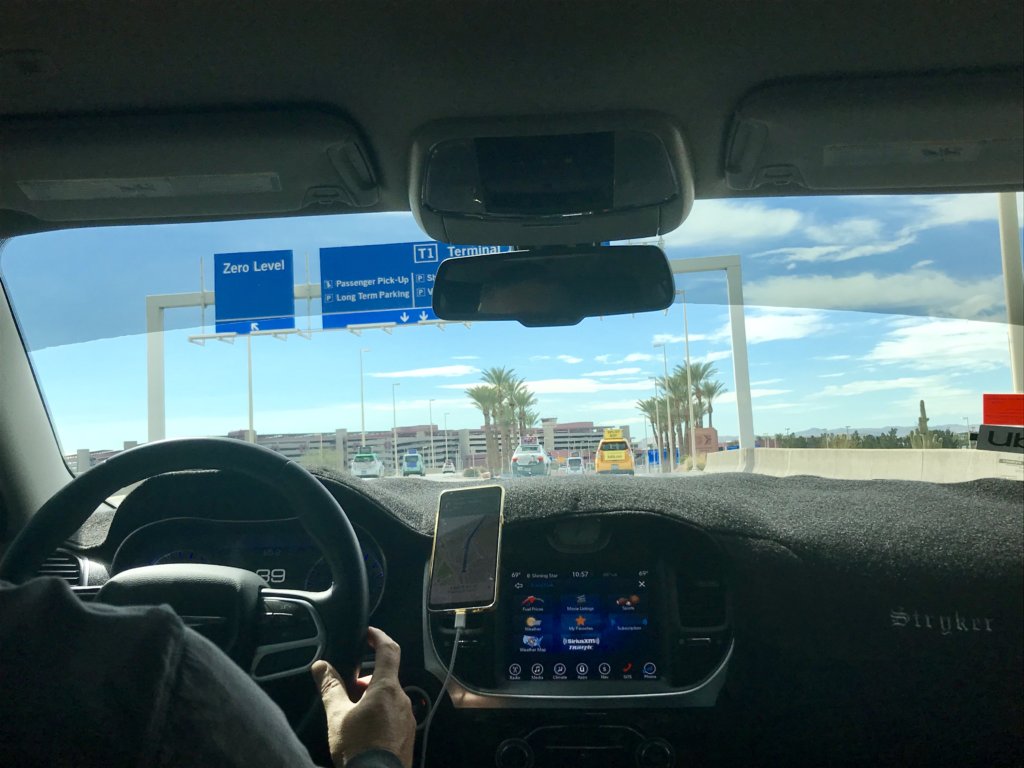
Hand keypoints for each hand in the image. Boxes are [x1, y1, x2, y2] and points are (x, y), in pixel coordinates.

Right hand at [312, 627, 415, 767]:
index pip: (389, 650)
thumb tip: (321, 666)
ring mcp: (407, 718)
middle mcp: (402, 700)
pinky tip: (365, 729)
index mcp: (387, 689)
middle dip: (367, 679)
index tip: (369, 633)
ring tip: (353, 712)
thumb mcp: (338, 715)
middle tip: (349, 689)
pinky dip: (380, 714)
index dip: (379, 636)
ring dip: (372, 698)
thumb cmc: (359, 749)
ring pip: (390, 697)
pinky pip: (394, 715)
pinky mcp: (407, 734)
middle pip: (386, 677)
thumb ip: (330, 687)